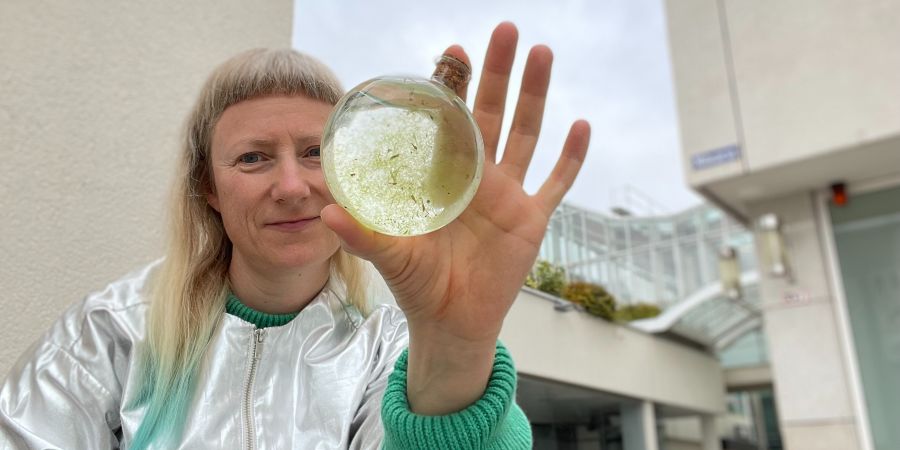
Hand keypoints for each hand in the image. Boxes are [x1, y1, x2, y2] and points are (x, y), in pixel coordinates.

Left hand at [321, 22, 589, 413]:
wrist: (451, 323)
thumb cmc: (417, 285)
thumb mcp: (391, 256)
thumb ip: (363, 233)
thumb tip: (326, 209)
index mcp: (441, 177)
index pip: (448, 121)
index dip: (450, 87)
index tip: (450, 53)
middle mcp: (476, 177)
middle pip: (492, 114)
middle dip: (498, 73)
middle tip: (504, 31)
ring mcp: (508, 195)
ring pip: (526, 135)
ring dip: (536, 96)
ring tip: (543, 53)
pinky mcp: (532, 219)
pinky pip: (556, 183)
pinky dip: (570, 158)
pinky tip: (582, 126)